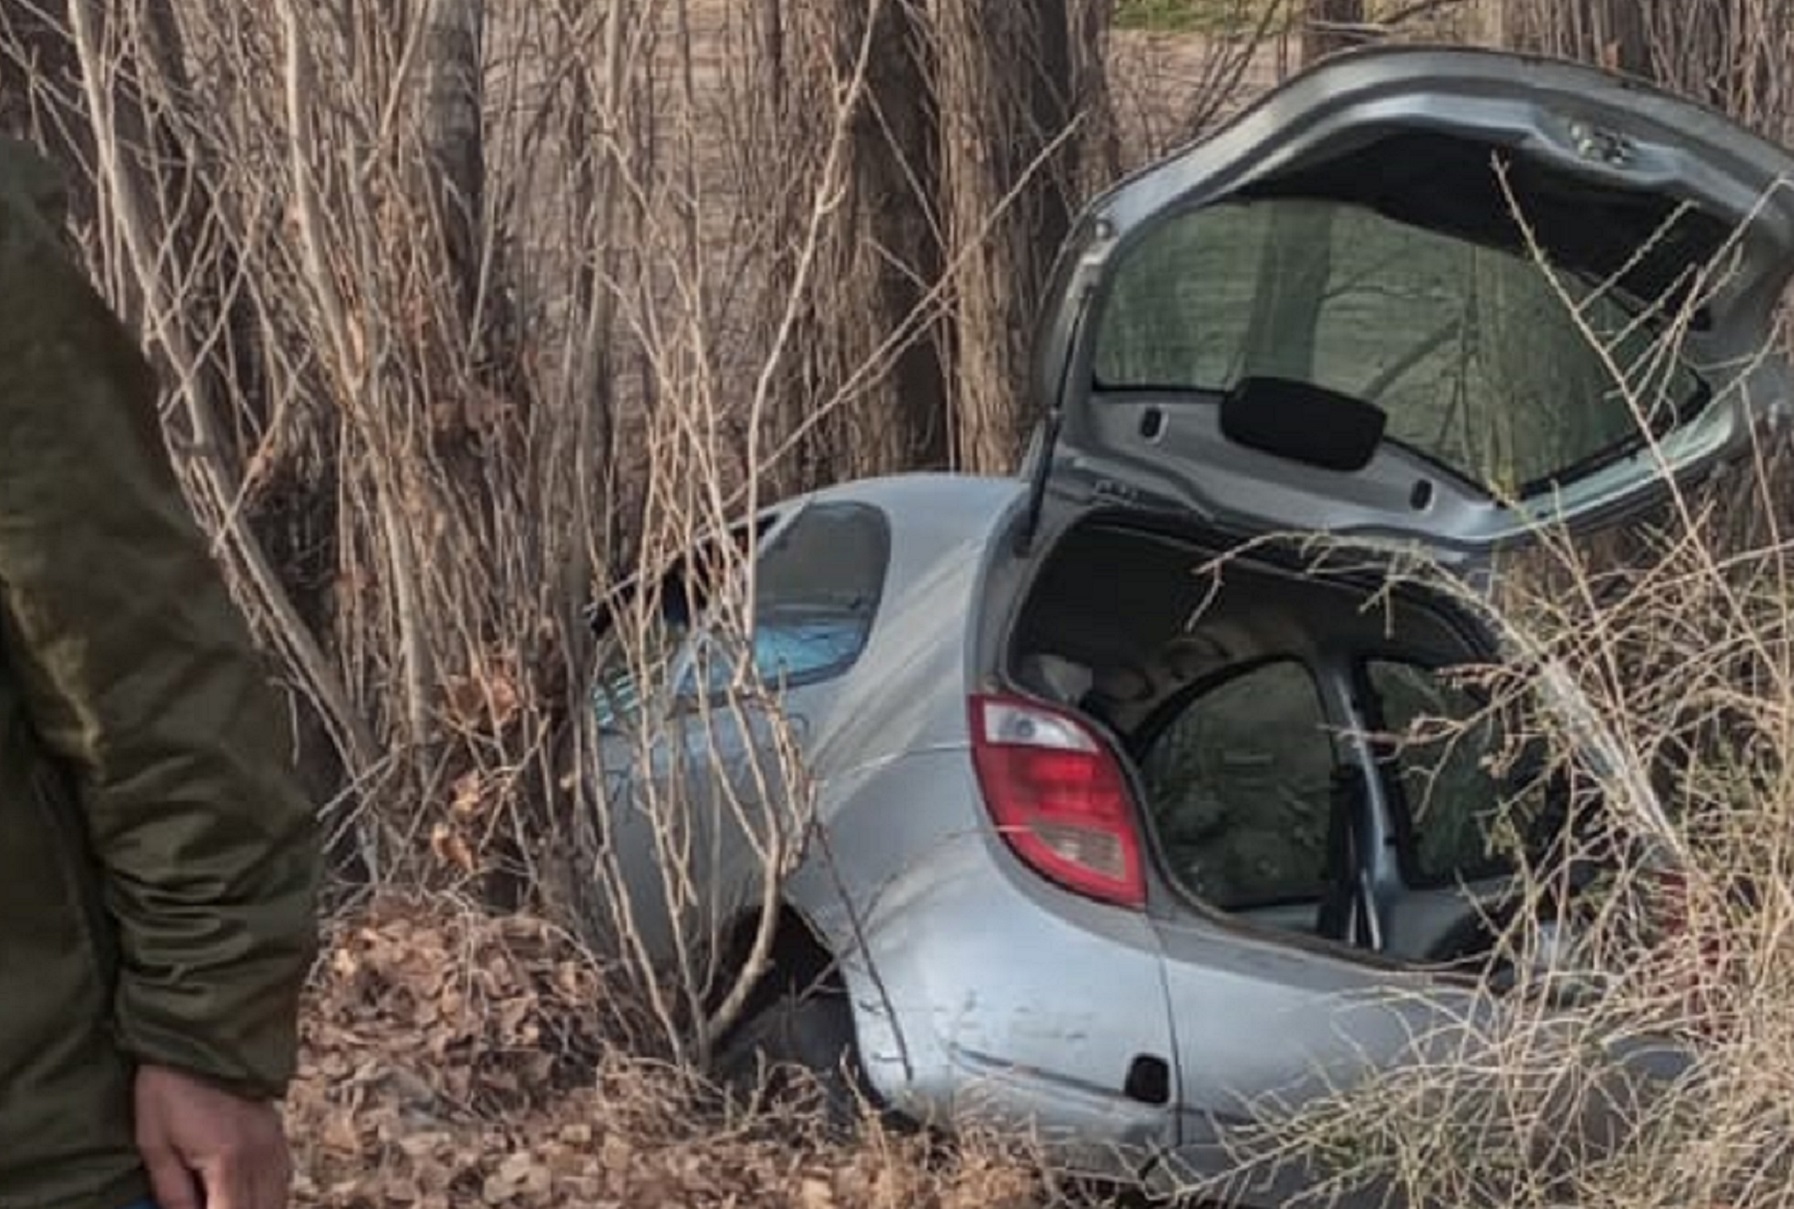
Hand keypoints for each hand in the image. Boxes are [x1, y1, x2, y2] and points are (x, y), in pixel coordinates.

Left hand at [134, 1064, 291, 1208]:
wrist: (203, 1034)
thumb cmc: (170, 1087)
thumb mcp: (155, 1142)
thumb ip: (172, 1192)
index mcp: (230, 1160)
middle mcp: (262, 1156)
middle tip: (207, 1204)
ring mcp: (276, 1145)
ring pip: (277, 1201)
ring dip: (254, 1208)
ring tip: (222, 1201)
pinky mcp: (279, 1135)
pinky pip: (282, 1181)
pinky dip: (267, 1198)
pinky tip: (246, 1199)